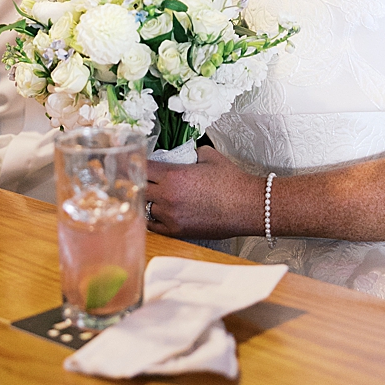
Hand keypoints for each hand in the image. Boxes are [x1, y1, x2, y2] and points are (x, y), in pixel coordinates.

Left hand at [144, 145, 260, 237]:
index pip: (142, 167)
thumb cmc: (232, 181)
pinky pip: (153, 226)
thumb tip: (182, 153)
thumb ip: (189, 153)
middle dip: (138, 182)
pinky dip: (152, 218)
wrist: (249, 206)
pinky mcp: (178, 231)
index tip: (136, 163)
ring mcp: (171, 215)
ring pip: (145, 206)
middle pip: (138, 187)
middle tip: (141, 180)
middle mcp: (167, 196)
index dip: (137, 164)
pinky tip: (157, 212)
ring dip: (148, 200)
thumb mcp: (208, 155)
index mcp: (172, 175)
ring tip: (154, 196)